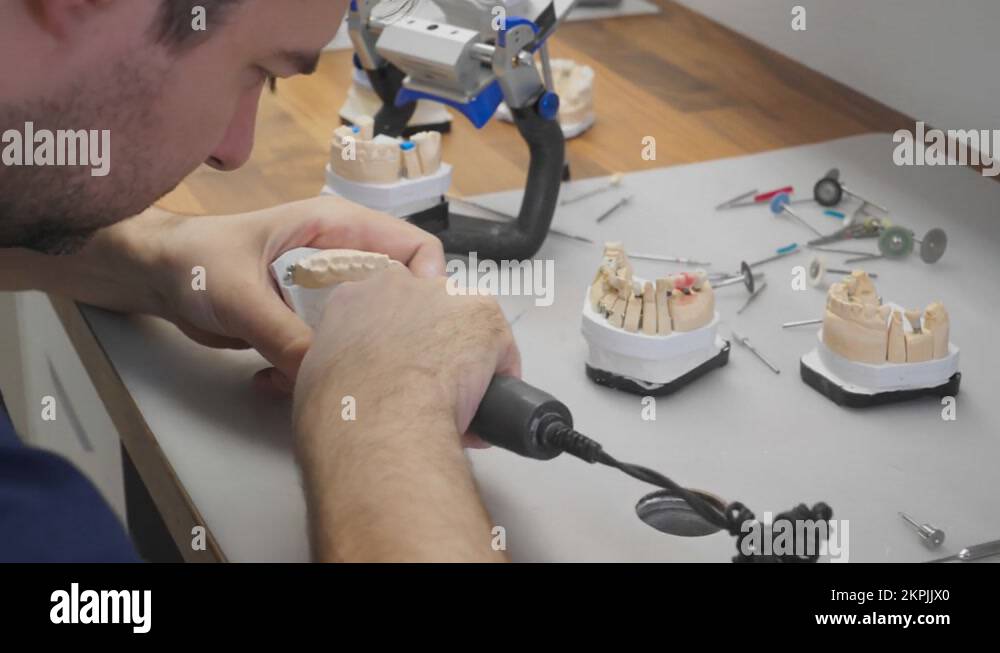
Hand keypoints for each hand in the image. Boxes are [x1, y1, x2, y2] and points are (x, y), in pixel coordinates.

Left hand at [145, 196, 444, 390]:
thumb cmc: (194, 260)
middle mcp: (341, 259)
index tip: (420, 325)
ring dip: (342, 362)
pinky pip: (333, 352)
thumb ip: (282, 333)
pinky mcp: (309, 323)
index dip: (429, 284)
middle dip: (385, 336)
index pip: (413, 247)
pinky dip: (312, 372)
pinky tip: (275, 380)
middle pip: (397, 297)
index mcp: (337, 228)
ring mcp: (327, 294)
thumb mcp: (239, 293)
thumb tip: (320, 374)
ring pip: (366, 333)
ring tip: (303, 377)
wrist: (155, 279)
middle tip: (366, 368)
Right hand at [293, 265, 520, 444]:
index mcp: (352, 298)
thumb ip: (340, 365)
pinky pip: (501, 347)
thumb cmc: (344, 411)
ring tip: (456, 397)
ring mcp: (442, 295)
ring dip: (466, 356)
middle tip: (431, 382)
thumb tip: (358, 381)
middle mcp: (398, 286)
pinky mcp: (481, 313)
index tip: (402, 359)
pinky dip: (498, 375)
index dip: (397, 336)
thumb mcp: (317, 380)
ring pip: (466, 323)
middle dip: (434, 340)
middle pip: (428, 306)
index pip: (382, 304)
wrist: (380, 420)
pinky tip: (482, 404)